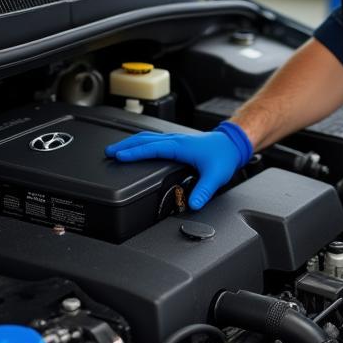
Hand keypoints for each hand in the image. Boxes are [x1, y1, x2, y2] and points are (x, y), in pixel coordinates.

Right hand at [105, 121, 253, 209]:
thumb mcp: (216, 175)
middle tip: (108, 151)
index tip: (119, 156)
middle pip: (145, 140)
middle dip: (125, 145)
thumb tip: (193, 204)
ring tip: (116, 149)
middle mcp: (176, 140)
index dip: (134, 153)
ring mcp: (176, 140)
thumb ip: (203, 191)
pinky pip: (154, 140)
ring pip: (148, 138)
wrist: (233, 144)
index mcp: (180, 146)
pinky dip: (141, 143)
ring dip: (131, 142)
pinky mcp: (178, 142)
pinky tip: (137, 148)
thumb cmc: (224, 156)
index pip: (152, 149)